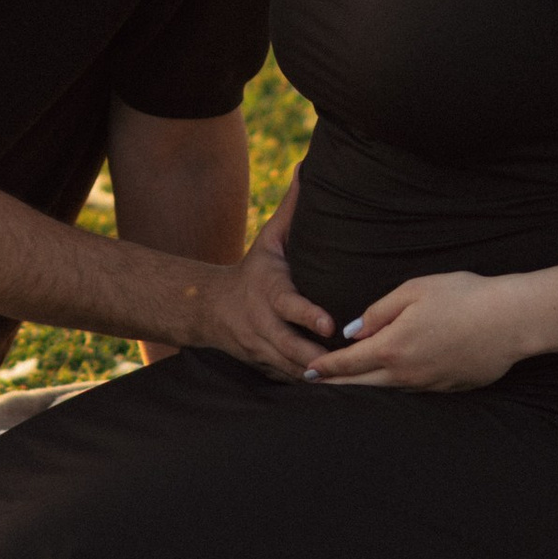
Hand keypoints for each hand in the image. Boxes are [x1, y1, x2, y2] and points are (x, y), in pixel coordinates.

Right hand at [205, 188, 335, 378]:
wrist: (211, 307)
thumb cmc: (254, 269)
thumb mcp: (269, 240)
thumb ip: (291, 210)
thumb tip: (306, 168)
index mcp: (268, 292)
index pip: (288, 306)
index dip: (308, 316)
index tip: (329, 325)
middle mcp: (263, 324)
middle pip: (289, 347)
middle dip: (315, 357)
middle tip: (344, 363)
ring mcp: (263, 349)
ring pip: (291, 369)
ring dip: (315, 376)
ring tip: (346, 382)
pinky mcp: (267, 366)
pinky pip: (289, 380)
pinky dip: (308, 386)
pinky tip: (333, 390)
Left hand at [303, 272, 535, 391]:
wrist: (512, 320)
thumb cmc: (463, 296)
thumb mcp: (414, 290)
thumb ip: (379, 312)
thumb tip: (352, 331)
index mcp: (393, 347)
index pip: (348, 362)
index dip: (325, 368)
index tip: (307, 372)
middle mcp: (407, 374)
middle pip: (362, 386)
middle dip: (336, 386)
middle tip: (313, 387)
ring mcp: (429, 386)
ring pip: (387, 392)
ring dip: (363, 391)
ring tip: (345, 388)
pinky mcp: (449, 389)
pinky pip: (413, 391)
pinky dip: (394, 390)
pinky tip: (390, 384)